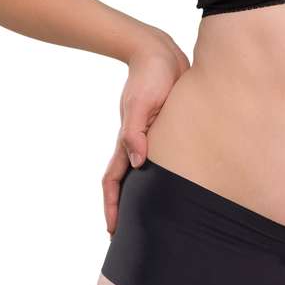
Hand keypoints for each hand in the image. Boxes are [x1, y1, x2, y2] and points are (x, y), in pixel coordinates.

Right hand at [102, 26, 189, 236]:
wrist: (158, 51)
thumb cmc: (151, 75)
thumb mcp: (142, 103)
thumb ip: (136, 132)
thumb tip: (138, 164)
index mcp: (128, 138)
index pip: (114, 180)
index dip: (112, 206)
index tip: (113, 230)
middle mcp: (136, 138)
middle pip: (125, 180)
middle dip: (124, 206)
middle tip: (129, 233)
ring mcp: (148, 131)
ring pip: (141, 169)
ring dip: (140, 191)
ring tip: (150, 212)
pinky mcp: (162, 122)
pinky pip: (157, 152)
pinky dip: (157, 170)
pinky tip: (171, 176)